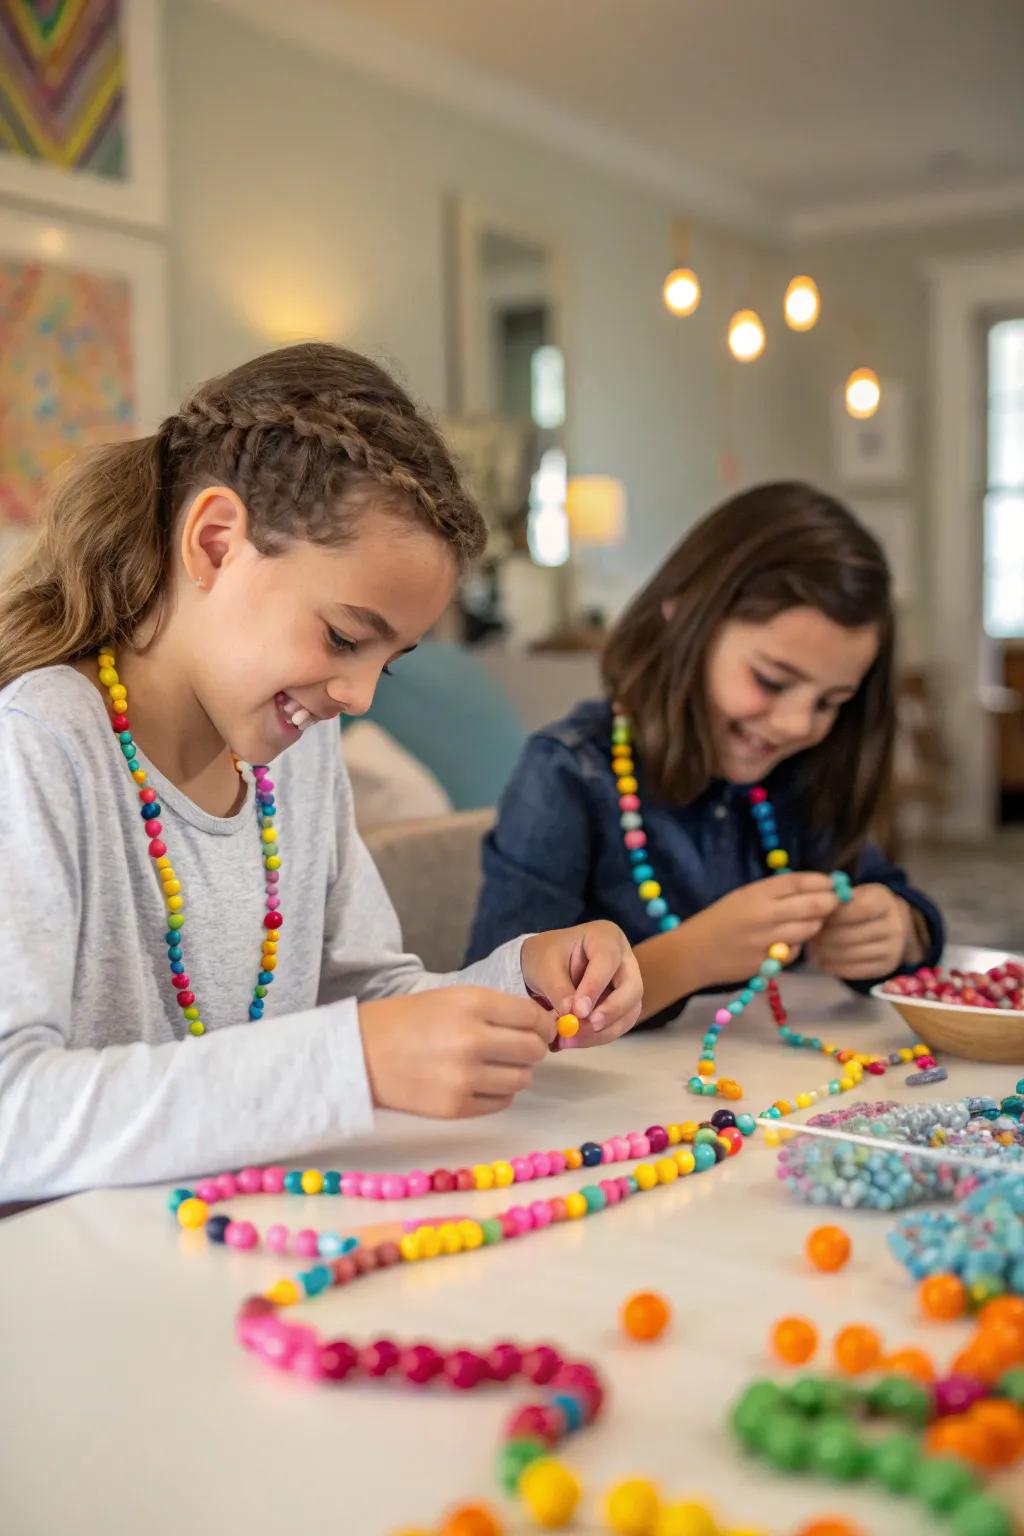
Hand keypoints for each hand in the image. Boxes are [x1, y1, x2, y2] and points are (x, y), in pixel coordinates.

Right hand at [358, 987, 554, 1117]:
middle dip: (532, 1048)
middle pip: (533, 1050)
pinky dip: (498, 1092)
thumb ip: (496, 1009)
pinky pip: (501, 1102)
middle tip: (518, 1048)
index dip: (542, 1023)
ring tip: (494, 1065)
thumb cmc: (407, 1021)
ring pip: (522, 1079)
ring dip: (516, 1072)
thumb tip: (540, 1026)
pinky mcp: (456, 1107)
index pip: (533, 1016)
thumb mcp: (452, 998)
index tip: (538, 1028)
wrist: (360, 1055)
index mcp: (472, 1004)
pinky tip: (479, 1082)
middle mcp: (473, 1040)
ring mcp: (465, 1078)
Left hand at [521, 920, 642, 1048]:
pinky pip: (620, 1024)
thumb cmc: (546, 957)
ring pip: (629, 1011)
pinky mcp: (622, 1004)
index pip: (608, 960)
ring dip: (603, 1031)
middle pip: (632, 988)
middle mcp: (624, 958)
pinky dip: (599, 1036)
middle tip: (587, 1027)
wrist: (546, 965)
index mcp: (605, 937)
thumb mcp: (545, 967)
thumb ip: (559, 988)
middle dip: (611, 1012)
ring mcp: (626, 982)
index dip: (596, 986)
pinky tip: (575, 1040)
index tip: (578, 1010)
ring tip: (570, 1039)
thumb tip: (572, 1015)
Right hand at [686, 873, 840, 988]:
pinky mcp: (768, 962)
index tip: (834, 883)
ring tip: (810, 922)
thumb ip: (774, 892)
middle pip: (813, 905)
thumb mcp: (743, 896)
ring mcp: (767, 940)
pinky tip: (786, 942)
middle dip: (830, 903)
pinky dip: (796, 945)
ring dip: (815, 925)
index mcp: (756, 893)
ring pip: (809, 929)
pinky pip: (795, 951)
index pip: (799, 882)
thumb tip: (813, 888)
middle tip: (836, 903)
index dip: (823, 881)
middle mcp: (764, 914)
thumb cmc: (719, 919)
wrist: (694, 952)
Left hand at [807, 883, 916, 979]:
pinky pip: (854, 970)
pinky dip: (834, 965)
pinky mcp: (885, 967)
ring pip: (850, 954)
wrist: (889, 924)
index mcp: (884, 901)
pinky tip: (823, 958)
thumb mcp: (854, 894)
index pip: (860, 909)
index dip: (836, 915)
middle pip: (852, 934)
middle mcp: (894, 926)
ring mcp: (892, 949)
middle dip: (825, 936)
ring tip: (813, 946)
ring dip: (826, 952)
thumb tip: (816, 912)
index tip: (818, 916)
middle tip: (809, 935)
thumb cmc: (861, 906)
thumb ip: (837, 900)